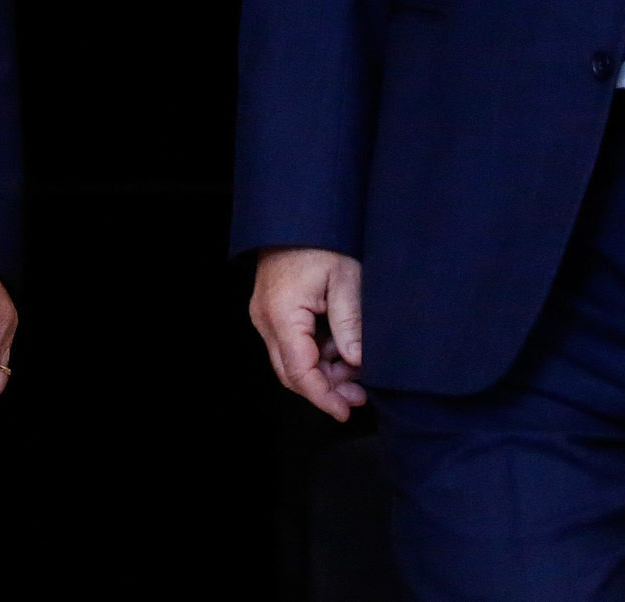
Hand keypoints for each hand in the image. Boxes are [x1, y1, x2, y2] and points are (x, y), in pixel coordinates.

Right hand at [249, 248, 364, 419]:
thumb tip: (356, 362)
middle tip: (358, 395)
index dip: (323, 397)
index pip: (299, 372)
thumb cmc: (323, 239)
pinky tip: (341, 351)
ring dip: (322, 371)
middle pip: (290, 373)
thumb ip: (349, 324)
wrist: (298, 213)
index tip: (345, 411)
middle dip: (325, 389)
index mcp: (282, 314)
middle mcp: (266, 319)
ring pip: (291, 361)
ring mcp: (266, 315)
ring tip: (356, 371)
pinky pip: (291, 344)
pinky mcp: (272, 310)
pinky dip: (316, 353)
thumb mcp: (346, 279)